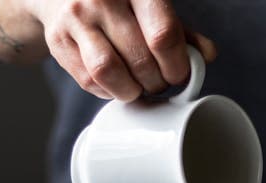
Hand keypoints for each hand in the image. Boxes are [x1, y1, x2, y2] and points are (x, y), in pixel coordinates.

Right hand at [29, 0, 216, 100]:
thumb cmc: (116, 1)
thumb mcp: (150, 5)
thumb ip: (179, 30)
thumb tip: (206, 55)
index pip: (163, 35)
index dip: (176, 65)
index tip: (179, 74)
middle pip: (140, 59)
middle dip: (156, 81)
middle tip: (159, 82)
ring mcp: (77, 19)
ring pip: (110, 72)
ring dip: (130, 90)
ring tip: (137, 86)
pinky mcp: (59, 41)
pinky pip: (88, 81)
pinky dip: (107, 91)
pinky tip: (115, 82)